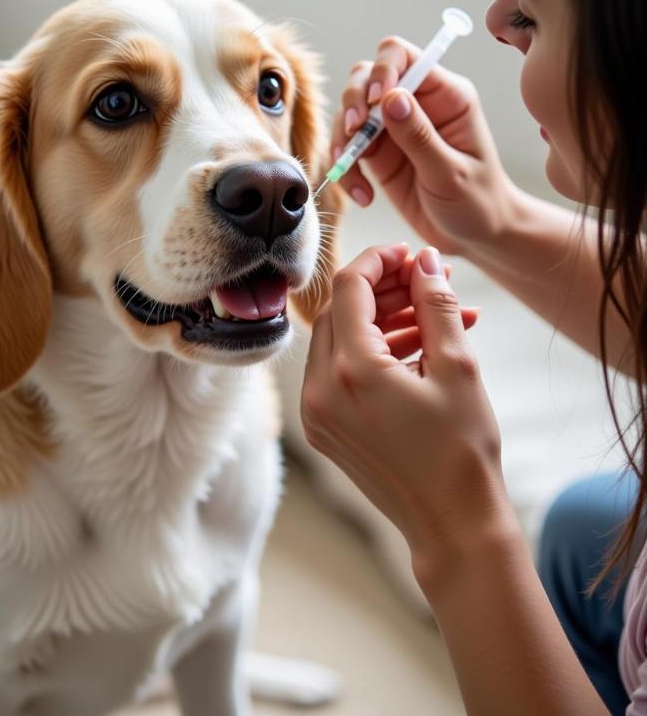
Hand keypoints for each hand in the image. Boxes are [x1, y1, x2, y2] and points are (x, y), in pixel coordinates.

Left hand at [301, 243, 507, 571]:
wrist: (452, 525)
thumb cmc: (462, 451)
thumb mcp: (458, 367)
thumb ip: (436, 305)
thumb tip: (426, 261)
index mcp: (350, 371)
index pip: (350, 289)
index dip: (380, 262)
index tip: (409, 254)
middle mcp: (320, 390)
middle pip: (340, 313)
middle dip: (382, 290)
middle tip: (423, 281)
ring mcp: (317, 412)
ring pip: (340, 342)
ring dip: (383, 321)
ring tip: (435, 316)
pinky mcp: (324, 428)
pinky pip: (340, 373)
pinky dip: (374, 353)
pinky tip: (419, 346)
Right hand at [331, 37, 521, 255]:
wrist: (473, 237)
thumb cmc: (476, 202)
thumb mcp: (451, 173)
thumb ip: (420, 136)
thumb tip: (391, 98)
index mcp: (445, 95)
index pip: (402, 57)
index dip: (381, 72)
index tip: (373, 104)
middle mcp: (416, 104)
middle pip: (366, 77)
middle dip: (353, 103)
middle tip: (353, 133)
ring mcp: (393, 129)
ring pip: (350, 113)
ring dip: (343, 141)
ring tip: (352, 172)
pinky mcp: (378, 155)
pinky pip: (348, 150)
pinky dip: (346, 170)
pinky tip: (362, 195)